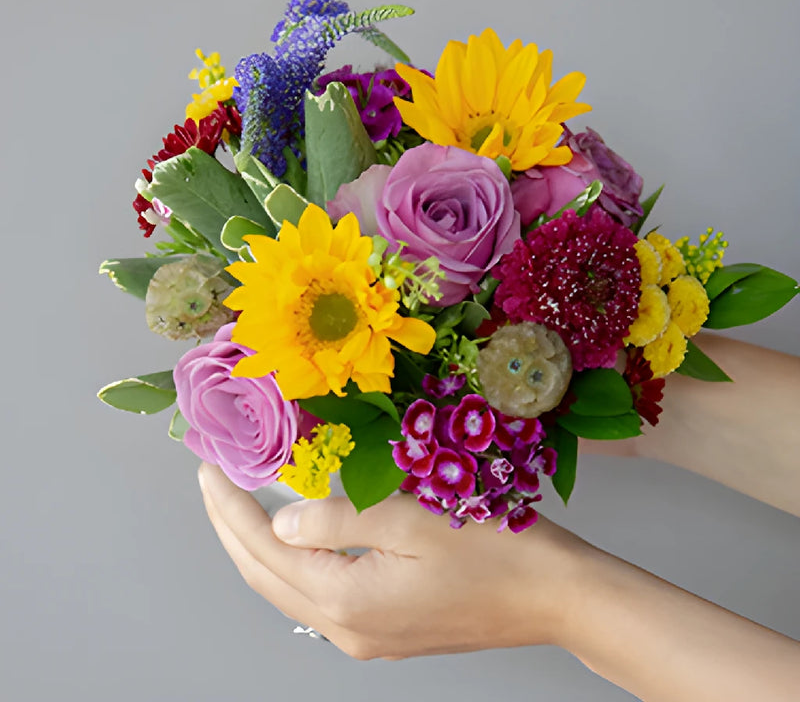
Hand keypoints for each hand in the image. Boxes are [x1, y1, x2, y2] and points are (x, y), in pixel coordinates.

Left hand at [198, 463, 588, 659]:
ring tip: (241, 506)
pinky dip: (293, 564)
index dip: (229, 508)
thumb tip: (279, 522)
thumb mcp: (408, 519)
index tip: (208, 469)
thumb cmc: (492, 548)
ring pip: (289, 589)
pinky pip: (319, 596)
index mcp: (347, 600)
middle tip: (213, 484)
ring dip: (258, 547)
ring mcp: (368, 637)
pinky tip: (294, 538)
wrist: (553, 595)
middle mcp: (348, 630)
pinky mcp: (387, 632)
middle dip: (231, 529)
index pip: (264, 549)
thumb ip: (334, 520)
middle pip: (265, 577)